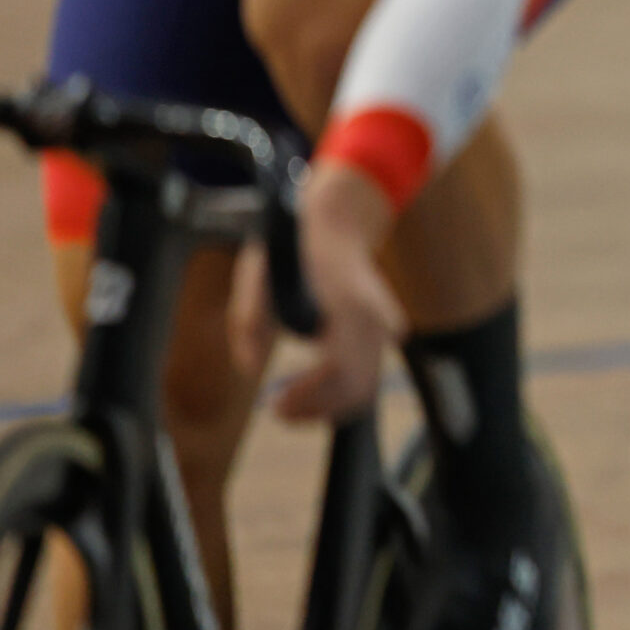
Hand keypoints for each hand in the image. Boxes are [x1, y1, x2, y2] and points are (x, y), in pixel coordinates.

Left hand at [259, 162, 404, 421]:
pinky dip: (341, 391)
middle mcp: (373, 321)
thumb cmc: (295, 246)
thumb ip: (247, 324)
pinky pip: (369, 375)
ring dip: (328, 405)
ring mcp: (382, 328)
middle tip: (279, 410)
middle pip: (358, 389)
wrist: (339, 219)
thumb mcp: (256, 276)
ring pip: (366, 387)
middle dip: (317, 410)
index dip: (309, 399)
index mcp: (346, 305)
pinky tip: (311, 386)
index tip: (274, 404)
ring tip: (290, 401)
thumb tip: (248, 368)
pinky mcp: (380, 334)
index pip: (341, 372)